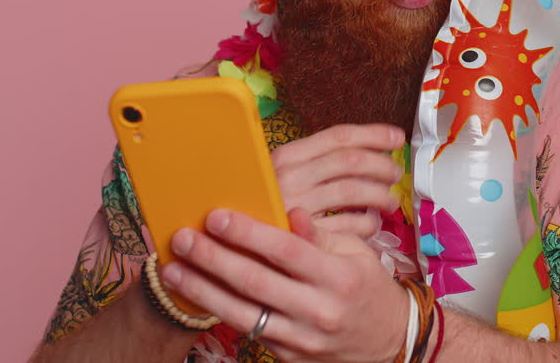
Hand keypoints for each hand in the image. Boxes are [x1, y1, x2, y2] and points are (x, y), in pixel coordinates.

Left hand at [164, 208, 408, 362]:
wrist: (387, 341)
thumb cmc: (367, 287)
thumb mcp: (357, 253)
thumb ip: (320, 235)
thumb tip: (290, 211)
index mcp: (339, 278)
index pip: (286, 251)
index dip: (249, 233)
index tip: (217, 216)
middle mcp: (319, 311)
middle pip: (256, 282)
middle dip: (213, 258)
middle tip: (184, 237)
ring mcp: (302, 338)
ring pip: (242, 312)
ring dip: (202, 289)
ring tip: (172, 269)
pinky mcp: (288, 355)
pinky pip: (248, 329)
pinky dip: (218, 309)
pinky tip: (197, 292)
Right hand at [272, 123, 404, 237]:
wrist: (225, 241)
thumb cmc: (259, 204)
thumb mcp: (278, 174)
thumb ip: (311, 162)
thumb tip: (361, 149)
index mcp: (285, 155)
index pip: (338, 136)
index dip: (373, 134)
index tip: (396, 137)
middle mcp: (289, 177)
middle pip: (350, 162)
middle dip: (381, 164)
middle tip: (395, 172)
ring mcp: (295, 208)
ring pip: (353, 193)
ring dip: (379, 194)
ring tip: (389, 200)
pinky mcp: (303, 238)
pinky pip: (348, 227)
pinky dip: (366, 224)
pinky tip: (370, 224)